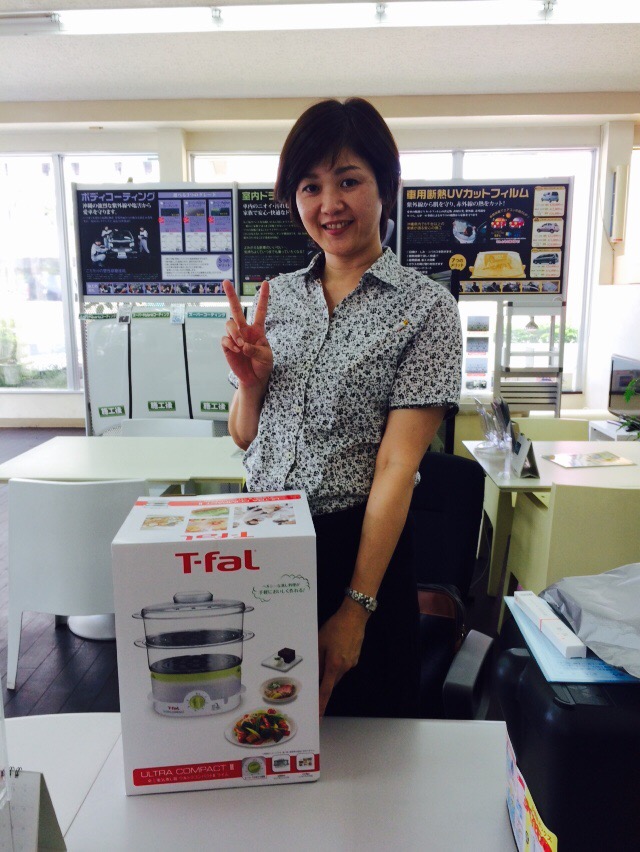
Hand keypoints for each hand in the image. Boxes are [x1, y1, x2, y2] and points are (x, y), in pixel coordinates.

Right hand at [221, 279, 272, 389]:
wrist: (254, 379)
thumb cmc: (262, 365)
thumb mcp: (266, 356)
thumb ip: (256, 349)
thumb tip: (243, 344)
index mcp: (258, 330)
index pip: (260, 310)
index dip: (263, 297)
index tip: (266, 282)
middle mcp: (245, 330)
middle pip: (236, 309)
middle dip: (231, 295)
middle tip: (225, 281)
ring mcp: (235, 337)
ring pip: (229, 324)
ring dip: (235, 333)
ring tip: (241, 345)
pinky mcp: (227, 346)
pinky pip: (225, 339)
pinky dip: (231, 343)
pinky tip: (236, 350)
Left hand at [318, 599, 368, 716]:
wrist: (354, 616)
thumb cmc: (336, 627)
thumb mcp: (320, 643)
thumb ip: (318, 661)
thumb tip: (315, 674)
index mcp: (334, 665)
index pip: (326, 690)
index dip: (321, 703)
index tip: (319, 714)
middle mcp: (345, 667)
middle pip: (332, 682)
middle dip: (324, 681)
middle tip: (317, 674)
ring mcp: (352, 663)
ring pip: (338, 673)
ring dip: (330, 669)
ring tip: (328, 651)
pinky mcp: (356, 657)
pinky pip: (344, 665)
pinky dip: (338, 661)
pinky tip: (336, 648)